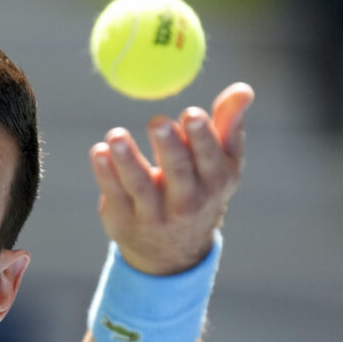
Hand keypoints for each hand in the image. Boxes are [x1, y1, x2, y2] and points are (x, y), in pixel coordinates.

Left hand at [89, 82, 254, 274]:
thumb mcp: (221, 164)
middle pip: (177, 172)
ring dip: (127, 159)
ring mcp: (153, 214)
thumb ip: (228, 125)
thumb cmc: (200, 190)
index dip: (201, 137)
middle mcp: (186, 201)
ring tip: (115, 135)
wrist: (173, 253)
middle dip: (168, 146)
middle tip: (156, 121)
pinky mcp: (124, 220)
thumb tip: (243, 88)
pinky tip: (99, 152)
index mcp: (215, 182)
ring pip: (139, 185)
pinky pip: (114, 194)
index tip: (191, 113)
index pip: (209, 158)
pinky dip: (105, 173)